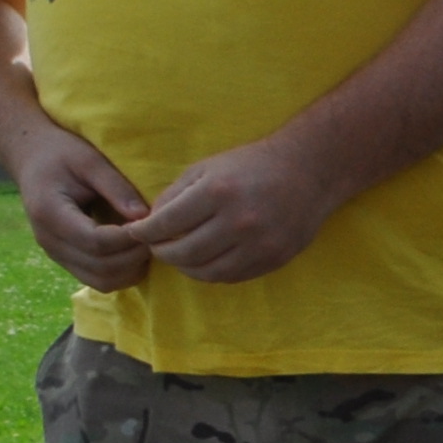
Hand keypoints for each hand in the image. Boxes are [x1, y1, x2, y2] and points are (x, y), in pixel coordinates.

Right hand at [10, 127, 150, 287]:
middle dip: (135, 256)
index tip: (151, 225)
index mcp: (49, 213)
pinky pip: (99, 280)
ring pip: (102, 281)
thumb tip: (144, 217)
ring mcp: (56, 254)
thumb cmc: (61, 153)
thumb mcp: (89, 160)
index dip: (129, 240)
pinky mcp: (66, 261)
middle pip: (101, 267)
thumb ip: (116, 187)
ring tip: (146, 244)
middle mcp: (48, 240)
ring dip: (132, 269)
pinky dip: (123, 274)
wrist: (33, 159)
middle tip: (155, 236)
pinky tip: (134, 252)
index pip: (96, 242)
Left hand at [130, 136, 350, 283]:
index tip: (135, 234)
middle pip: (185, 252)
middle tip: (156, 248)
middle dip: (163, 253)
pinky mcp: (274, 259)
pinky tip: (204, 262)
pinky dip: (211, 273)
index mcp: (217, 192)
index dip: (145, 232)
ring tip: (179, 257)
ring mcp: (259, 244)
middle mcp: (238, 221)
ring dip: (186, 268)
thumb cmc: (250, 165)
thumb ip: (176, 194)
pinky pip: (232, 276)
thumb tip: (150, 222)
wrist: (307, 173)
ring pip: (207, 271)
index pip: (167, 223)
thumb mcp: (206, 168)